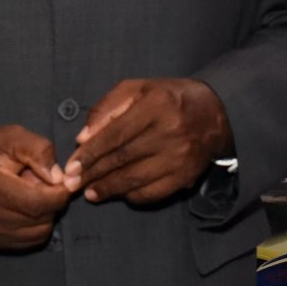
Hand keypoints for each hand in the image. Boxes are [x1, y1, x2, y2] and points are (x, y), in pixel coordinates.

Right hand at [0, 123, 69, 250]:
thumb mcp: (12, 136)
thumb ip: (39, 151)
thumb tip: (59, 178)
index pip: (37, 202)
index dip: (59, 193)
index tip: (63, 180)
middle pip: (41, 218)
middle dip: (52, 201)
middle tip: (41, 182)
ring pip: (40, 233)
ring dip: (45, 214)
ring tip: (31, 194)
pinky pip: (30, 241)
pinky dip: (36, 226)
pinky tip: (25, 207)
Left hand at [64, 79, 232, 204]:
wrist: (215, 113)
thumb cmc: (168, 98)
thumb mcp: (137, 89)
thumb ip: (107, 109)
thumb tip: (83, 138)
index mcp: (156, 105)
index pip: (115, 135)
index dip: (90, 153)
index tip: (71, 166)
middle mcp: (170, 132)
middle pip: (122, 159)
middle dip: (93, 174)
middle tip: (73, 184)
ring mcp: (180, 157)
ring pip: (135, 179)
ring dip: (108, 189)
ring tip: (90, 193)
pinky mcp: (187, 175)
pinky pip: (153, 192)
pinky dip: (132, 195)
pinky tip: (118, 194)